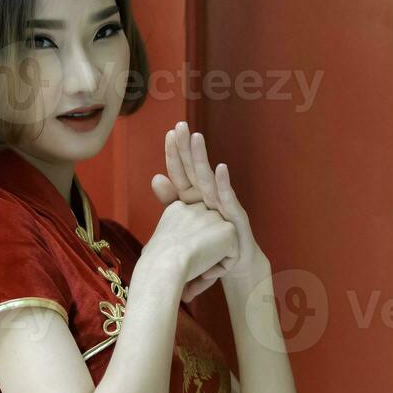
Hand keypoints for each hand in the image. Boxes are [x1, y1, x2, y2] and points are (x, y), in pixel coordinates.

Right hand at [141, 199, 237, 297]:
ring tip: (196, 272)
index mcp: (178, 209)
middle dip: (205, 255)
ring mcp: (214, 216)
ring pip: (222, 246)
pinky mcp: (229, 229)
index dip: (190, 250)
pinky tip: (205, 271)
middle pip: (210, 237)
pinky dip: (221, 268)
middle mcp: (197, 207)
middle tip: (189, 270)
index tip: (178, 262)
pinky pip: (233, 255)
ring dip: (212, 263)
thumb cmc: (154, 263)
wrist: (164, 265)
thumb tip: (168, 252)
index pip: (194, 230)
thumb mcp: (155, 245)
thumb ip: (169, 242)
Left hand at [151, 121, 269, 302]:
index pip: (181, 173)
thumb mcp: (185, 225)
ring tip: (197, 139)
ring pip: (209, 180)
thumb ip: (171, 202)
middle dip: (187, 148)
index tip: (169, 132)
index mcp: (195, 198)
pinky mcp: (236, 219)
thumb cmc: (208, 246)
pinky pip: (228, 201)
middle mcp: (210, 197)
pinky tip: (220, 169)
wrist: (234, 266)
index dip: (175, 154)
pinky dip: (224, 185)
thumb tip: (156, 177)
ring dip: (202, 159)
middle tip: (181, 126)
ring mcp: (224, 206)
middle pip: (195, 170)